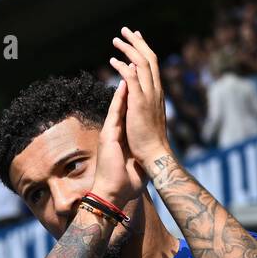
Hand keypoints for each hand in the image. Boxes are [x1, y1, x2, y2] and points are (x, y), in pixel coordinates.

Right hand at [87, 73, 130, 203]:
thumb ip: (140, 156)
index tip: (141, 81)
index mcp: (123, 136)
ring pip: (119, 103)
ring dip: (124, 83)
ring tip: (128, 65)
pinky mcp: (108, 134)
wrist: (113, 193)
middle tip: (131, 64)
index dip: (135, 96)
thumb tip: (148, 156)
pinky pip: (115, 111)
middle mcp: (115, 131)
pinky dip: (120, 97)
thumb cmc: (126, 183)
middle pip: (123, 102)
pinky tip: (124, 83)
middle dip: (127, 82)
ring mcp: (111, 131)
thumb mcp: (137, 165)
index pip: (130, 112)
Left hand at [108, 27, 170, 170]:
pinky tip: (113, 61)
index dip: (144, 51)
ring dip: (128, 49)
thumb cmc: (149, 143)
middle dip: (137, 42)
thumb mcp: (147, 119)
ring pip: (140, 63)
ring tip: (117, 39)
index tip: (137, 39)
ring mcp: (148, 96)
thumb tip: (134, 96)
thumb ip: (142, 105)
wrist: (154, 156)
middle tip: (127, 30)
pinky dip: (123, 67)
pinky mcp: (139, 103)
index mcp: (156, 94)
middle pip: (149, 58)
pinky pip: (131, 78)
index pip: (152, 66)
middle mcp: (155, 91)